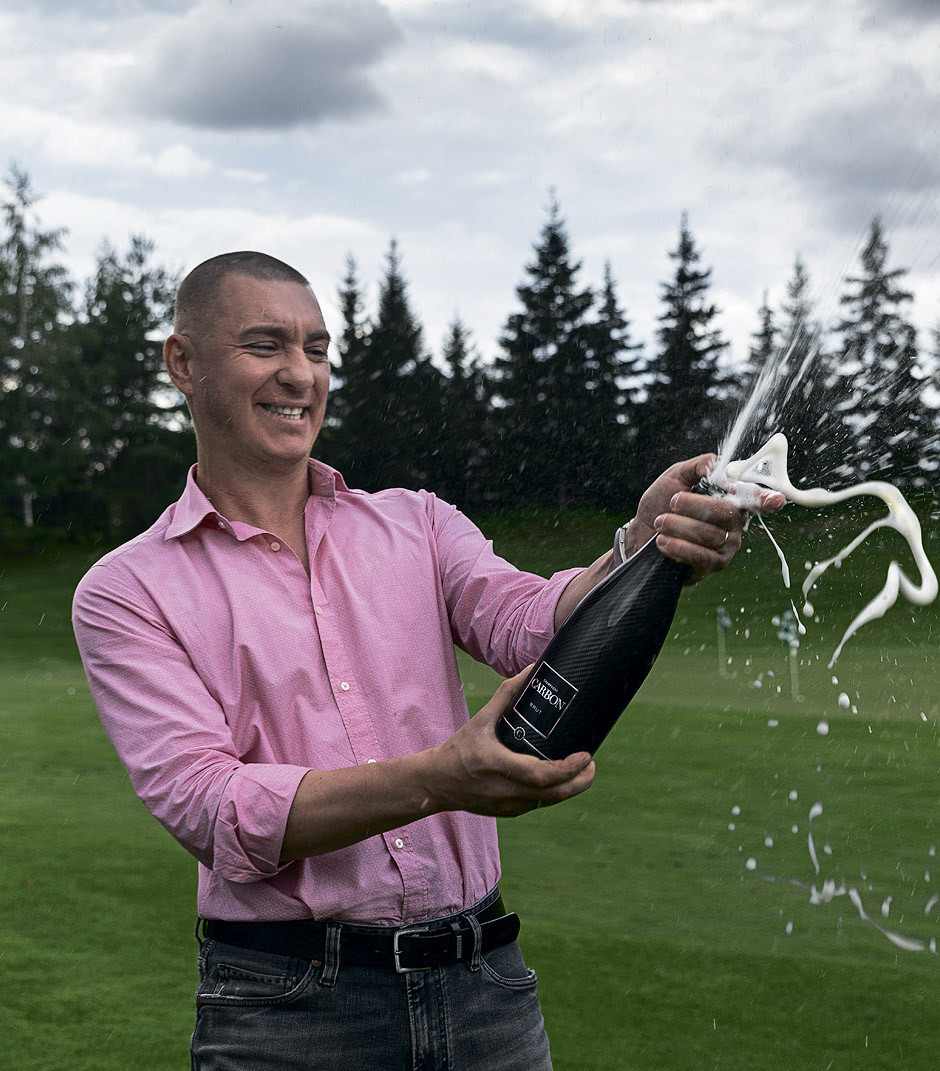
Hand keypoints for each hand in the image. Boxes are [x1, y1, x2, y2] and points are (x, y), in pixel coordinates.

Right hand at [426, 666, 595, 816]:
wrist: (436, 783)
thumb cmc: (459, 749)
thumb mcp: (481, 720)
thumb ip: (506, 695)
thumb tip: (531, 670)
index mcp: (496, 764)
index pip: (541, 775)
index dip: (568, 769)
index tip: (586, 756)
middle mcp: (504, 790)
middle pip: (554, 795)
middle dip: (580, 782)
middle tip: (591, 765)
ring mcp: (507, 806)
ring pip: (549, 802)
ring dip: (570, 788)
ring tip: (582, 770)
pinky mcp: (508, 813)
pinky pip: (538, 805)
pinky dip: (553, 793)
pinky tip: (560, 780)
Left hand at [627, 454, 785, 583]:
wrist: (640, 533)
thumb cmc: (661, 503)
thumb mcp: (676, 476)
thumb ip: (699, 466)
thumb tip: (717, 463)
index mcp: (731, 501)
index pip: (755, 499)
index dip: (765, 499)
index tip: (775, 500)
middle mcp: (734, 525)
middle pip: (726, 512)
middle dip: (694, 505)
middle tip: (672, 502)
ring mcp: (724, 548)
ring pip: (709, 534)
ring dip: (678, 525)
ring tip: (661, 522)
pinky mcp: (709, 567)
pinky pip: (699, 555)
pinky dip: (677, 546)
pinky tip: (663, 541)